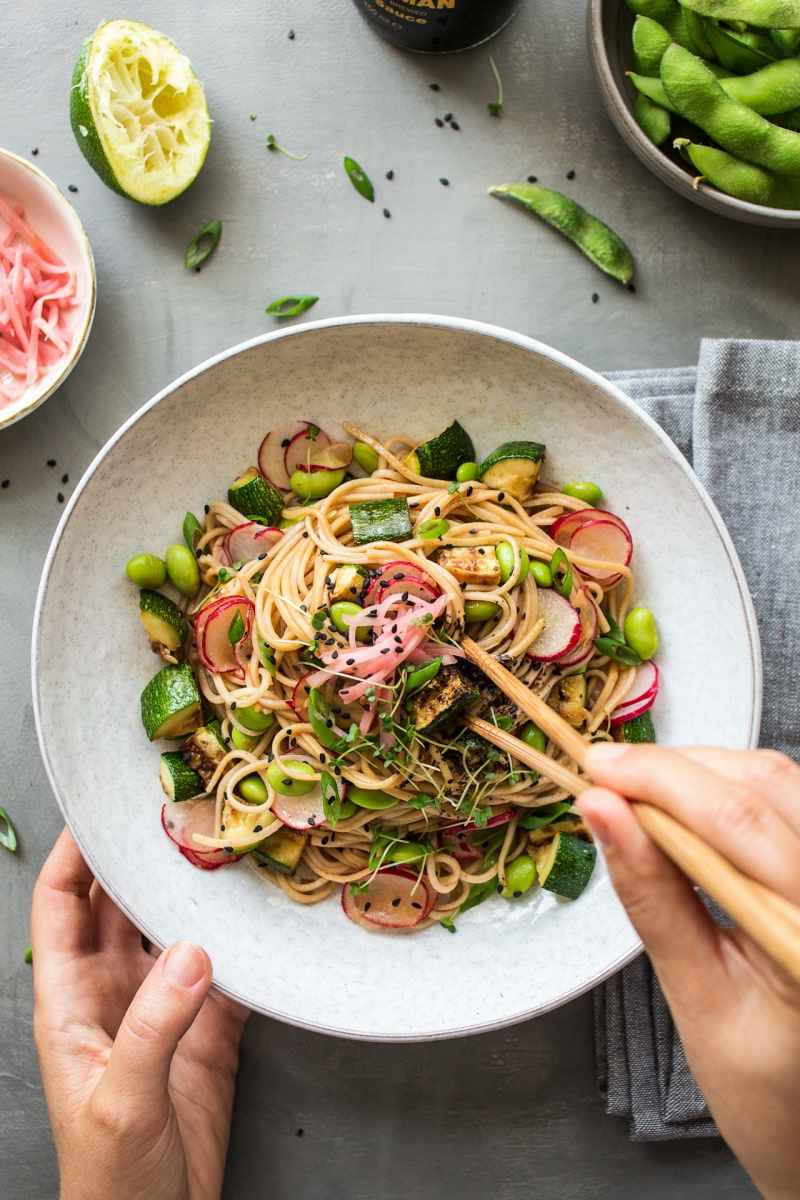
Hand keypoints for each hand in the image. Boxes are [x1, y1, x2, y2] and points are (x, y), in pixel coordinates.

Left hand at [31, 830, 248, 1199]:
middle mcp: (115, 990)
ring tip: (228, 845)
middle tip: (180, 810)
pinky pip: (228, 970)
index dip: (74, 855)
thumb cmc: (109, 1179)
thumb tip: (192, 951)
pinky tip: (265, 915)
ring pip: (175, 927)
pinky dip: (246, 942)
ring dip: (196, 892)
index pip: (61, 906)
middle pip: (119, 903)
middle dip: (142, 857)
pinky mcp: (209, 1029)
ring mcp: (163, 1006)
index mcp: (71, 1001)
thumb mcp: (121, 1101)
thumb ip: (154, 1025)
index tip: (101, 810)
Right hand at [578, 745, 799, 1199]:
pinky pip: (791, 802)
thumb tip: (603, 813)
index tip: (595, 768)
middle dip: (674, 768)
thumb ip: (652, 898)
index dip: (659, 781)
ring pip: (780, 780)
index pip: (736, 823)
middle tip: (604, 770)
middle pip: (763, 786)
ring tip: (638, 787)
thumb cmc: (767, 1088)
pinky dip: (733, 789)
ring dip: (704, 770)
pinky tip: (690, 803)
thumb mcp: (696, 997)